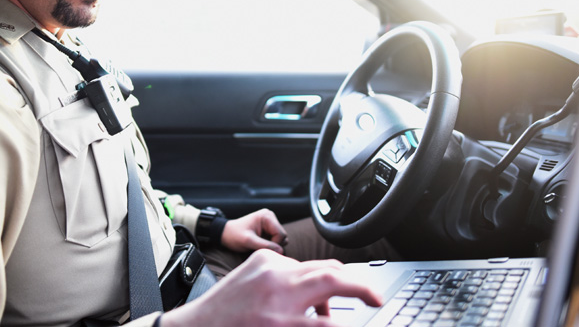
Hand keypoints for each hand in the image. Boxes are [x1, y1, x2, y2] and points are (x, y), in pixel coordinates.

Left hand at [160, 249, 382, 326]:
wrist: (201, 326)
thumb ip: (317, 326)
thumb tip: (340, 323)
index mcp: (285, 298)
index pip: (334, 282)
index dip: (362, 288)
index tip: (377, 300)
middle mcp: (277, 276)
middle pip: (327, 269)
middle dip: (347, 285)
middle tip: (360, 300)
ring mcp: (267, 264)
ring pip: (310, 269)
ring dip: (321, 288)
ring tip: (319, 314)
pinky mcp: (258, 259)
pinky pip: (290, 266)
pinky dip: (300, 281)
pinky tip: (295, 300)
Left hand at [221, 209, 287, 253]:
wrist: (226, 234)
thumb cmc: (234, 236)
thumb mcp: (248, 241)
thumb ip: (265, 245)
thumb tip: (281, 251)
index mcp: (266, 216)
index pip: (280, 234)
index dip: (275, 245)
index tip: (262, 249)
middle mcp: (270, 217)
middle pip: (283, 236)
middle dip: (274, 245)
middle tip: (260, 248)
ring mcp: (270, 222)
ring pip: (281, 239)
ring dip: (272, 245)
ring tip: (258, 245)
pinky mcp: (268, 229)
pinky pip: (276, 240)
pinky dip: (270, 245)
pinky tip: (259, 244)